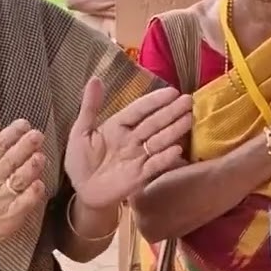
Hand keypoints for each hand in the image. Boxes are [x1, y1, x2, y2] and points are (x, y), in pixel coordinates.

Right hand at [0, 99, 47, 244]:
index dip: (12, 133)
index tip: (24, 124)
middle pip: (10, 159)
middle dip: (24, 147)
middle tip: (37, 136)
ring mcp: (3, 197)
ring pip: (19, 179)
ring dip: (30, 168)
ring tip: (39, 158)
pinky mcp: (11, 215)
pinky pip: (23, 203)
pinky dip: (31, 194)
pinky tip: (39, 186)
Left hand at [64, 79, 190, 209]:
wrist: (83, 192)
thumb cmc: (81, 161)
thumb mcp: (81, 132)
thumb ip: (90, 107)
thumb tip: (96, 78)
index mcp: (119, 126)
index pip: (139, 110)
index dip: (154, 101)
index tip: (172, 91)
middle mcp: (133, 139)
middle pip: (154, 123)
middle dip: (171, 112)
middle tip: (188, 101)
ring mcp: (138, 156)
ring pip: (159, 140)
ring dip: (174, 130)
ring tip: (189, 119)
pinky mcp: (140, 175)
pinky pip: (155, 165)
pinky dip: (166, 158)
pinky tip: (177, 149)